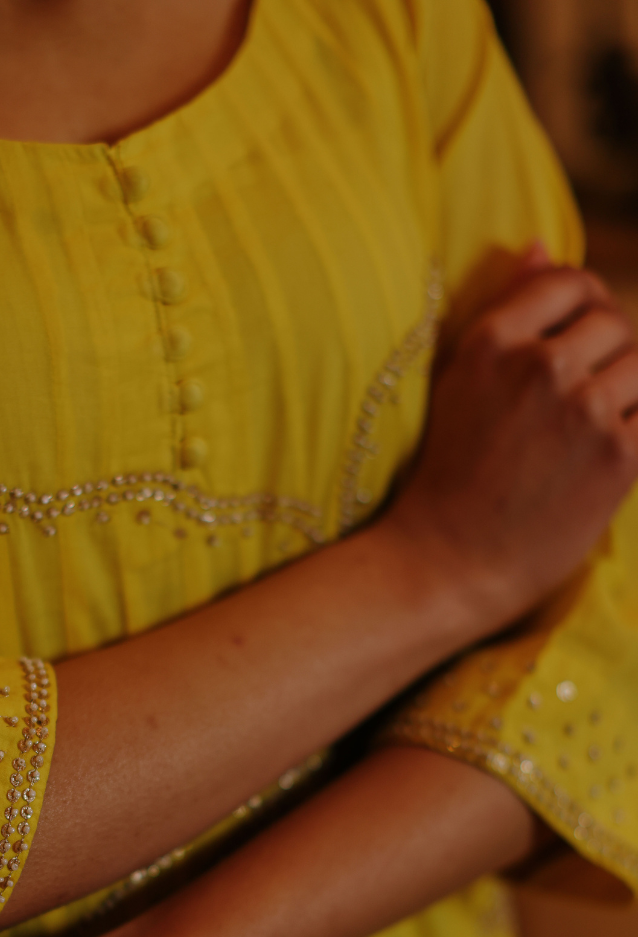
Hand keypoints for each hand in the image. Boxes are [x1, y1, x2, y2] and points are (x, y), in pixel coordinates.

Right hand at [390, 245, 637, 630]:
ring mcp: (582, 410)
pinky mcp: (619, 456)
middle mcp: (538, 366)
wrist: (446, 564)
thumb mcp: (459, 382)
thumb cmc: (449, 476)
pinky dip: (637, 432)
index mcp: (493, 341)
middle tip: (584, 405)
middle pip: (615, 323)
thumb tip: (541, 243)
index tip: (575, 348)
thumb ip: (506, 308)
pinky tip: (611, 458)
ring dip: (630, 394)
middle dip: (610, 357)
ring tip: (596, 431)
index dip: (585, 311)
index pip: (572, 283)